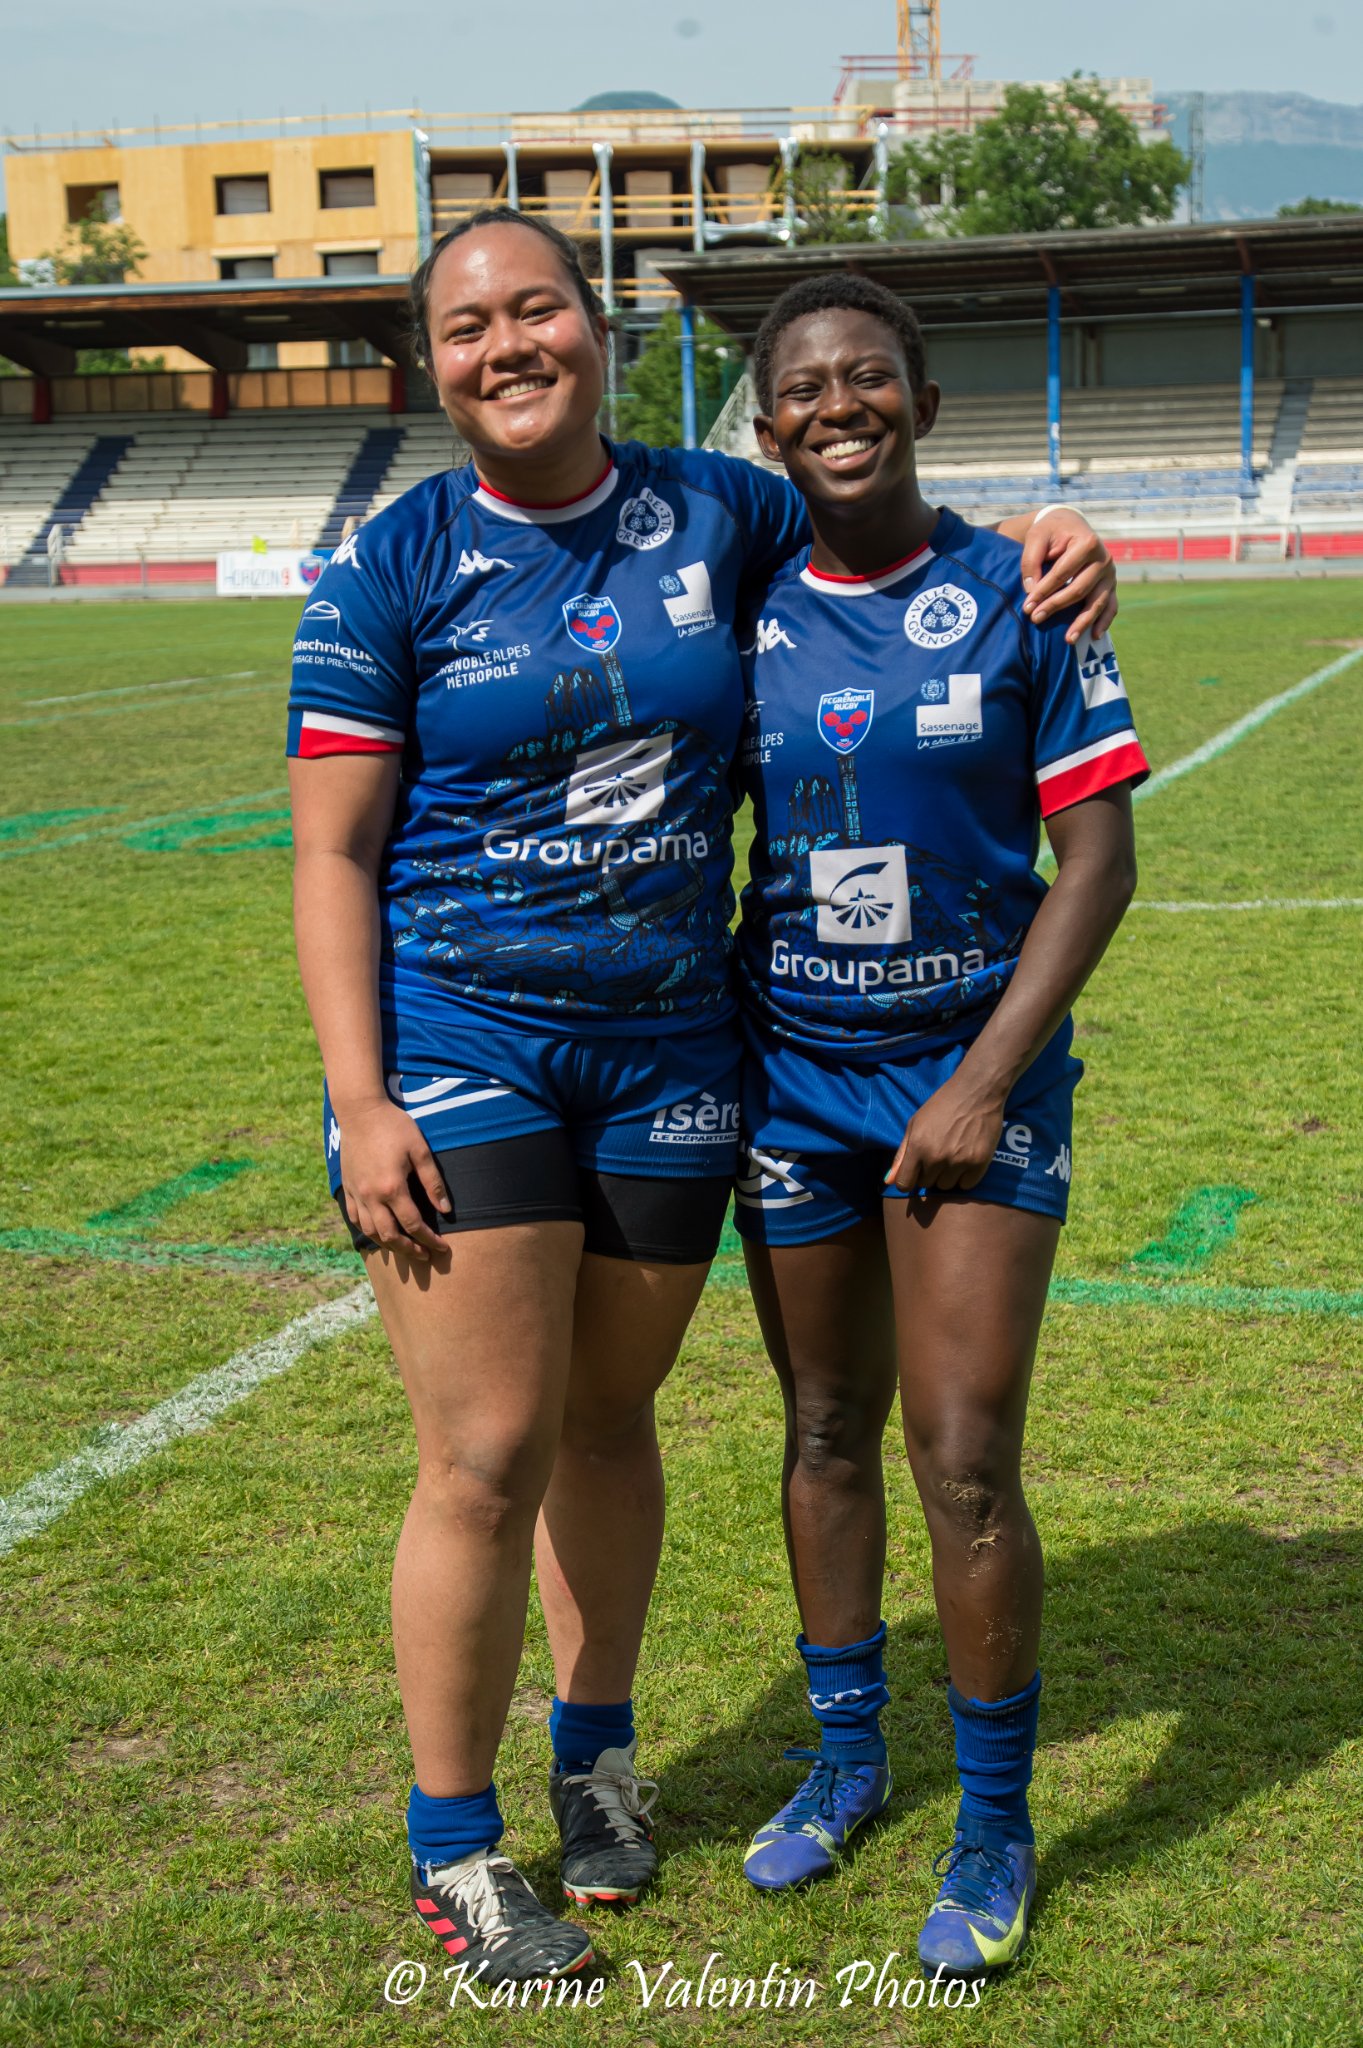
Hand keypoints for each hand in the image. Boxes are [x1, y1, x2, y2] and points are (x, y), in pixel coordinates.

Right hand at [335, 1096, 451, 1258]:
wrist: (360, 1111)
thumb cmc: (394, 1127)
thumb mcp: (420, 1150)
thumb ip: (433, 1182)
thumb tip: (446, 1210)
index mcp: (392, 1187)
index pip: (413, 1224)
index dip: (429, 1239)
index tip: (442, 1248)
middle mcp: (371, 1196)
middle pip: (390, 1235)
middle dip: (409, 1249)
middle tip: (424, 1255)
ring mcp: (356, 1193)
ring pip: (370, 1231)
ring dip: (388, 1244)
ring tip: (404, 1248)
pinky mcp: (347, 1188)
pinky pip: (355, 1218)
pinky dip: (368, 1230)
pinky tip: (378, 1233)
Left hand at [885, 1073, 1005, 1196]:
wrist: (976, 1092)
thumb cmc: (942, 1105)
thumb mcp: (915, 1124)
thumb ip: (901, 1154)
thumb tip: (888, 1181)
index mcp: (918, 1147)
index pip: (904, 1184)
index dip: (908, 1180)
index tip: (915, 1173)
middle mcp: (937, 1157)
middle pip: (926, 1184)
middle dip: (929, 1173)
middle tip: (938, 1153)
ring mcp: (959, 1161)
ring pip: (946, 1186)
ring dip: (947, 1176)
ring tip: (953, 1155)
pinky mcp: (979, 1163)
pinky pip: (967, 1185)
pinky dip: (966, 1177)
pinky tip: (966, 1158)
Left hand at [1020, 509, 1118, 644]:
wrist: (1070, 525)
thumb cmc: (1051, 531)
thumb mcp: (1037, 536)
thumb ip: (1031, 560)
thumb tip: (1031, 590)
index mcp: (1087, 543)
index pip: (1063, 573)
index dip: (1044, 591)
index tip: (1027, 606)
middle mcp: (1103, 559)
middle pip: (1079, 589)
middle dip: (1056, 606)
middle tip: (1036, 619)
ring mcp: (1110, 574)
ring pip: (1097, 602)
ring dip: (1082, 622)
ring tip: (1068, 640)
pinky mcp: (1111, 585)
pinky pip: (1111, 606)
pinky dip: (1104, 622)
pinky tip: (1093, 636)